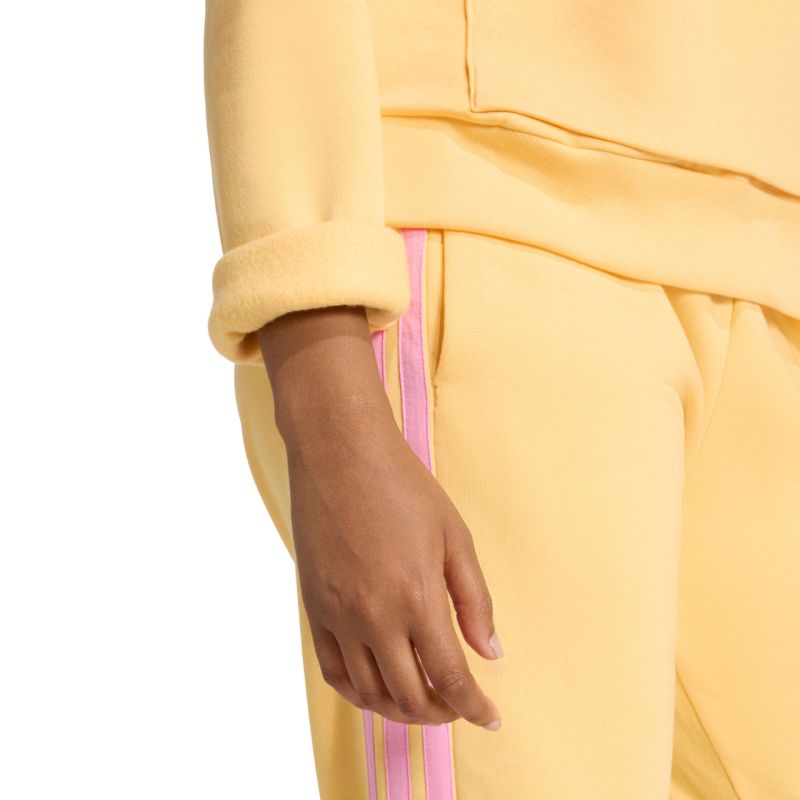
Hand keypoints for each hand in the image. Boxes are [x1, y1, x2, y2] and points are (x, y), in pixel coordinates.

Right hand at [258, 306, 502, 729]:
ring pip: (370, 694)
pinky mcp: (314, 608)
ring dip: (402, 710)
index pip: (450, 678)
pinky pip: (334, 671)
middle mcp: (374, 617)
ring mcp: (338, 616)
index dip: (474, 707)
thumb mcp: (454, 536)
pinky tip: (378, 687)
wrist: (340, 454)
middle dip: (442, 713)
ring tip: (423, 701)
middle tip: (458, 705)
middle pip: (410, 697)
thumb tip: (490, 652)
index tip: (489, 717)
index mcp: (418, 598)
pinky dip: (359, 693)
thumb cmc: (403, 487)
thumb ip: (474, 600)